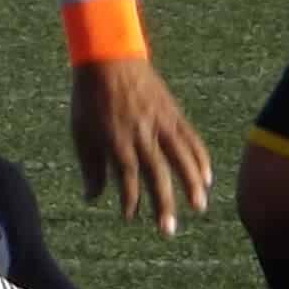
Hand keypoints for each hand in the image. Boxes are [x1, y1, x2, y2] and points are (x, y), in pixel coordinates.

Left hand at [68, 55, 212, 235]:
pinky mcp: (173, 113)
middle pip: (156, 174)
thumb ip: (90, 166)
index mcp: (116, 139)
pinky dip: (200, 158)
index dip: (129, 200)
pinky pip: (190, 138)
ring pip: (180, 157)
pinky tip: (207, 177)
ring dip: (191, 184)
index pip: (127, 177)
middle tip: (168, 230)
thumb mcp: (81, 132)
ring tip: (199, 206)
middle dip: (163, 204)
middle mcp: (141, 133)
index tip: (130, 217)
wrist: (109, 59)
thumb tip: (92, 198)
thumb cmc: (90, 98)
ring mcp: (160, 122)